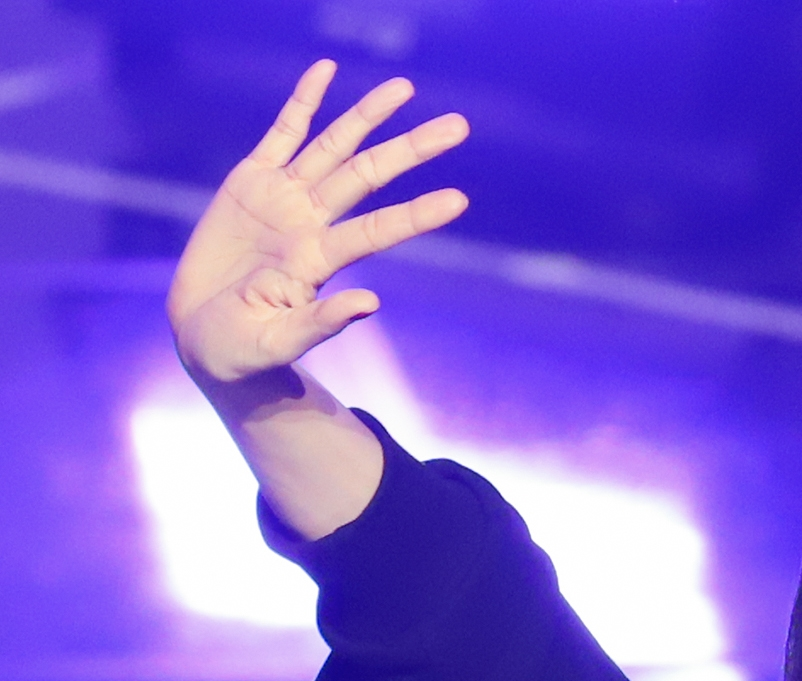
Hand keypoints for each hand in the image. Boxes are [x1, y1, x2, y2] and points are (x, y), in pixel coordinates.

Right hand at [166, 59, 469, 386]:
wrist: (204, 337)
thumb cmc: (243, 351)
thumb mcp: (278, 344)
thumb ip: (321, 323)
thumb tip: (370, 302)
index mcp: (319, 261)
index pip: (378, 230)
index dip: (417, 215)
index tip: (459, 200)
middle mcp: (310, 223)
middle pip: (368, 175)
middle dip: (411, 150)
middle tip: (459, 127)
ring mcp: (283, 198)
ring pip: (335, 146)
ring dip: (368, 116)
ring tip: (404, 88)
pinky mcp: (250, 181)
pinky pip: (282, 132)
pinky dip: (304, 101)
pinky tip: (327, 70)